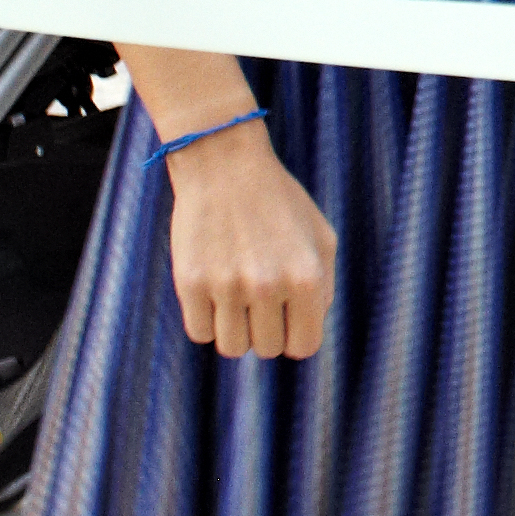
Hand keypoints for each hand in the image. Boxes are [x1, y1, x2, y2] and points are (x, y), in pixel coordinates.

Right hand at [162, 122, 335, 360]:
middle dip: (265, 330)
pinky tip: (213, 293)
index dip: (294, 337)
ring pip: (231, 348)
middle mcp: (268, 286)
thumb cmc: (279, 203)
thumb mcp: (321, 237)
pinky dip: (206, 321)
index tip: (286, 321)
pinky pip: (200, 333)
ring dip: (235, 329)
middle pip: (266, 349)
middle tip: (259, 301)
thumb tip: (307, 331)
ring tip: (236, 296)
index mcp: (307, 277)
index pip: (303, 347)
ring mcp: (227, 286)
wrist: (226, 166)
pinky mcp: (190, 283)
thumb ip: (324, 288)